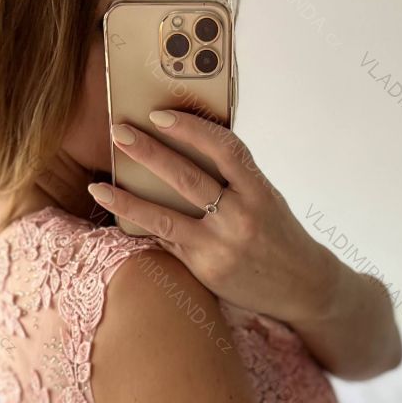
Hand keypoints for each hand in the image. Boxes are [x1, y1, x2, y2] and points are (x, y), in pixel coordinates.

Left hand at [87, 110, 334, 327]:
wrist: (301, 286)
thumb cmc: (278, 234)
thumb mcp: (267, 198)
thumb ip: (235, 178)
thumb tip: (190, 147)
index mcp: (260, 191)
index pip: (226, 149)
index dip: (192, 129)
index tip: (160, 116)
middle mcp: (241, 217)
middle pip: (188, 178)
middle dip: (150, 153)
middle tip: (119, 132)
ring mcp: (221, 247)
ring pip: (166, 217)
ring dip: (128, 199)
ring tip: (100, 185)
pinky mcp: (206, 270)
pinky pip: (168, 243)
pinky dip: (143, 228)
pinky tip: (118, 218)